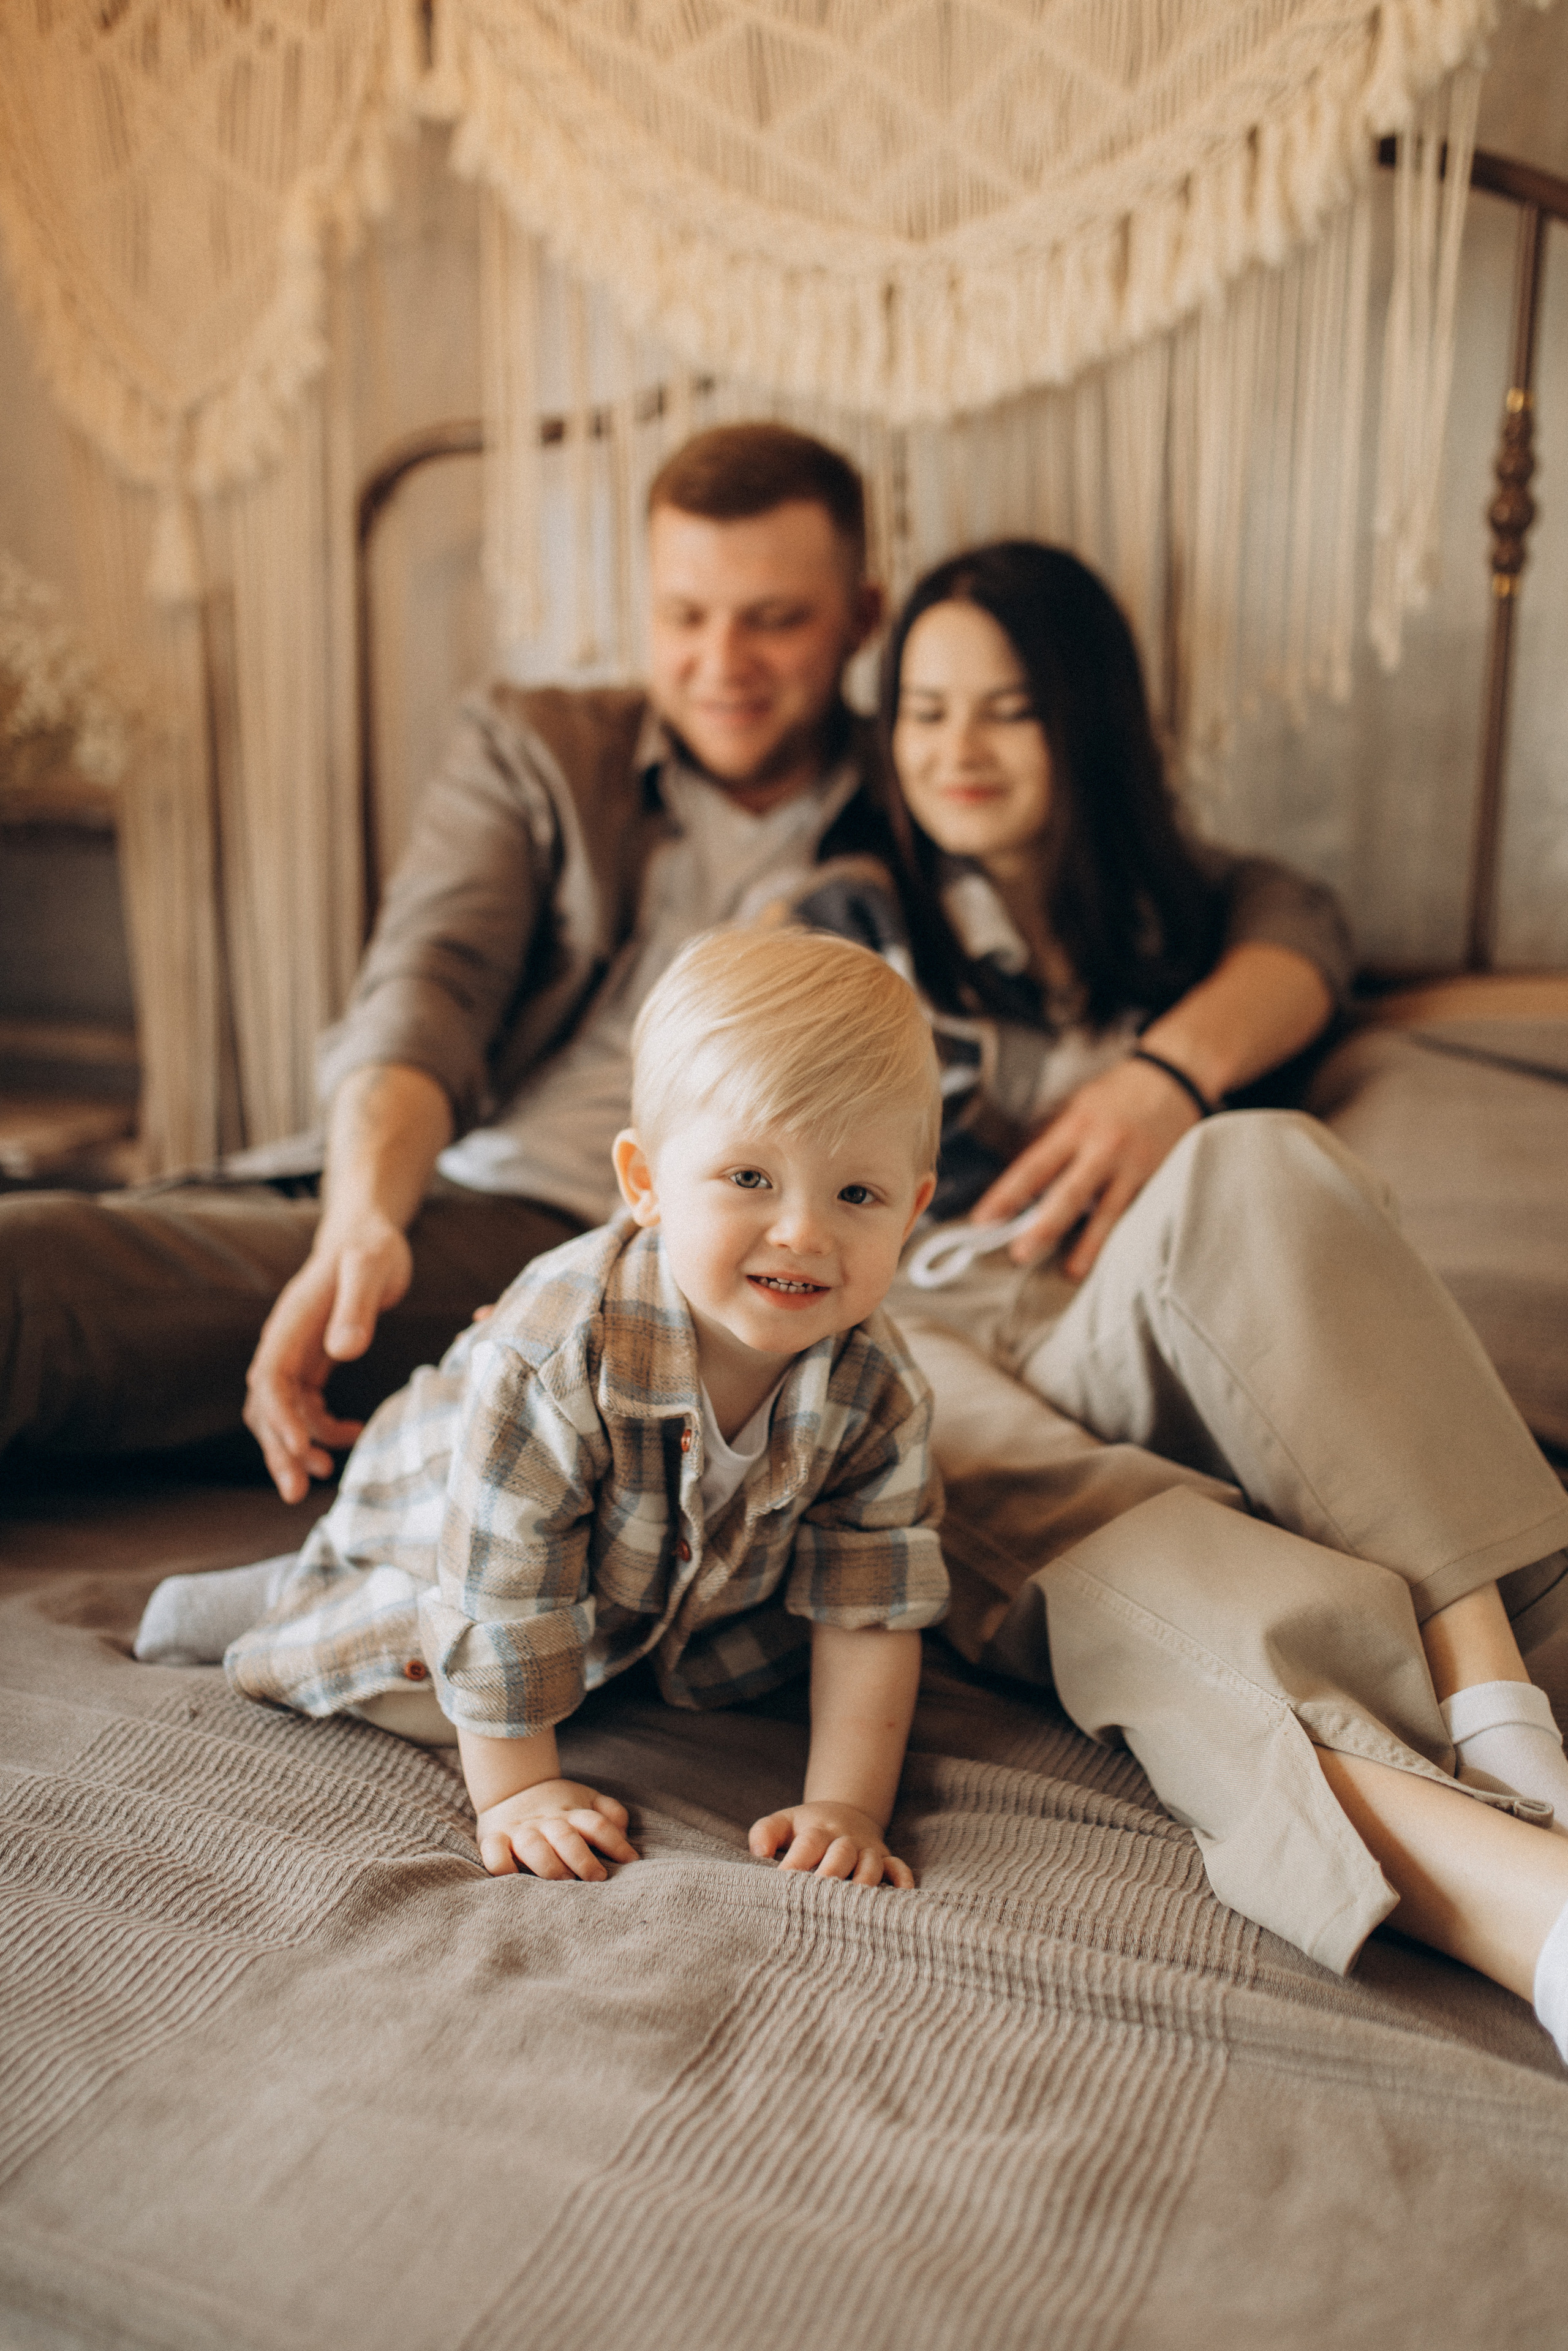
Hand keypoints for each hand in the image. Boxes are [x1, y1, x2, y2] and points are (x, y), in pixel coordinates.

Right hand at [243, 1212, 413, 1501]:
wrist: (367, 1233)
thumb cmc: (371, 1247)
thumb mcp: (371, 1267)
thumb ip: (358, 1305)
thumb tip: (344, 1350)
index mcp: (293, 1322)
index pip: (271, 1378)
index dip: (280, 1417)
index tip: (300, 1450)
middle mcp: (286, 1341)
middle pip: (267, 1405)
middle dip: (279, 1450)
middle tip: (296, 1492)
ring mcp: (297, 1353)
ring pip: (283, 1412)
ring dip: (298, 1447)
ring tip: (325, 1477)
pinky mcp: (314, 1361)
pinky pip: (306, 1405)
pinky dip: (323, 1428)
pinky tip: (354, 1435)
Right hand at [477, 1780, 638, 1880]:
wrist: (512, 1789)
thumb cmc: (559, 1807)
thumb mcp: (587, 1800)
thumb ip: (610, 1813)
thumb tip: (624, 1833)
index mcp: (571, 1812)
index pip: (596, 1824)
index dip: (615, 1842)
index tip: (631, 1862)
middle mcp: (546, 1821)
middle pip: (566, 1836)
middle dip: (582, 1858)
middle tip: (597, 1877)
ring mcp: (520, 1830)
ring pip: (532, 1844)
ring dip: (548, 1863)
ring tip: (564, 1881)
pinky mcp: (494, 1839)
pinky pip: (494, 1852)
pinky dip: (501, 1865)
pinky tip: (512, 1878)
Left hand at [748, 1800, 913, 1888]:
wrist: (844, 1814)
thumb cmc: (806, 1828)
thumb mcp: (783, 1823)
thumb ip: (765, 1832)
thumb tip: (758, 1852)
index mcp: (817, 1830)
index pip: (808, 1843)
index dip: (796, 1861)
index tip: (783, 1882)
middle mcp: (845, 1839)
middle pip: (842, 1853)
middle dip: (831, 1873)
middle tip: (817, 1897)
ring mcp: (867, 1849)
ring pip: (870, 1864)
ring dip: (864, 1881)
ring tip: (854, 1904)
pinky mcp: (885, 1859)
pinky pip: (898, 1868)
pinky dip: (902, 1879)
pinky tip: (901, 1894)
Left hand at [970, 1056, 1199, 1278]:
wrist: (1176, 1077)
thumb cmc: (1117, 1095)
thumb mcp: (1078, 1107)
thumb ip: (1054, 1141)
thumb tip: (1024, 1182)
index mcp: (1075, 1126)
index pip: (1033, 1167)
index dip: (1006, 1194)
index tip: (983, 1220)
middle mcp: (1103, 1147)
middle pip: (1068, 1193)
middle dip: (1043, 1226)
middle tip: (1020, 1254)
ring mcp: (1135, 1165)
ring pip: (1108, 1211)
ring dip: (1089, 1244)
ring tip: (1072, 1271)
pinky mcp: (1160, 1177)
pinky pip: (1138, 1212)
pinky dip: (1124, 1235)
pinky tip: (1117, 1258)